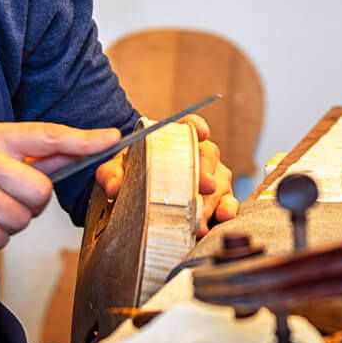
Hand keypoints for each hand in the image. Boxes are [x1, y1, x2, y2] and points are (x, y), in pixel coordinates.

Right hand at [0, 120, 119, 256]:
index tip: (111, 138)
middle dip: (30, 204)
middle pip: (42, 190)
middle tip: (4, 200)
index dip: (84, 140)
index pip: (49, 136)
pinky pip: (3, 238)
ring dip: (10, 223)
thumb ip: (34, 155)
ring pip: (24, 218)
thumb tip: (79, 149)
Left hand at [94, 113, 238, 235]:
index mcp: (177, 139)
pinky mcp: (220, 198)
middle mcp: (200, 153)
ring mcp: (213, 176)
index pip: (190, 125)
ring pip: (218, 182)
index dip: (197, 127)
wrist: (141, 193)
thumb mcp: (119, 170)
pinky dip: (227, 209)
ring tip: (201, 216)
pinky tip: (222, 217)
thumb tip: (113, 186)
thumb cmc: (135, 174)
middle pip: (208, 156)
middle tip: (201, 187)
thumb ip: (112, 174)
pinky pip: (229, 201)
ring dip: (211, 199)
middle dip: (205, 172)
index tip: (200, 132)